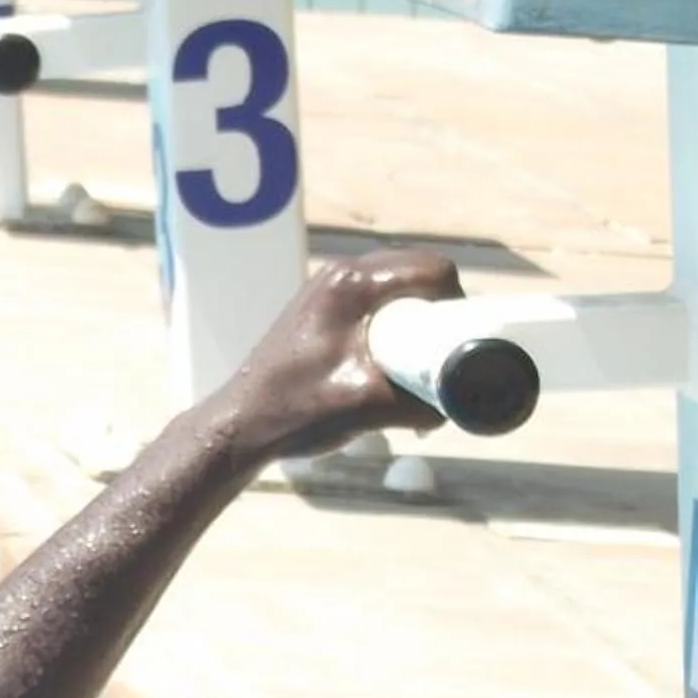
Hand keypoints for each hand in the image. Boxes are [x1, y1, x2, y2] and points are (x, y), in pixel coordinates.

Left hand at [212, 249, 466, 463]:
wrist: (238, 427)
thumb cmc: (293, 411)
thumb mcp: (367, 407)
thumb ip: (421, 403)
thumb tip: (459, 404)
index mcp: (351, 283)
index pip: (432, 270)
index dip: (457, 304)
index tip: (458, 343)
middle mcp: (339, 275)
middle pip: (417, 276)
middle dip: (438, 314)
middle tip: (442, 356)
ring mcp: (327, 291)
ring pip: (396, 292)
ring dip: (415, 323)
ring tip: (417, 367)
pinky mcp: (321, 313)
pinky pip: (373, 307)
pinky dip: (391, 330)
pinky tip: (389, 367)